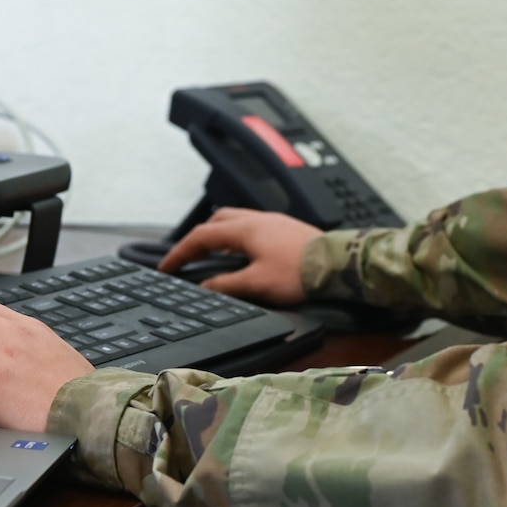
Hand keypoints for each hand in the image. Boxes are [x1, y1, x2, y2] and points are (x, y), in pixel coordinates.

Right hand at [158, 207, 319, 303]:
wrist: (338, 265)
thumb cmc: (301, 273)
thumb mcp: (257, 283)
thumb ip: (226, 284)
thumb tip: (204, 287)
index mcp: (245, 229)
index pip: (201, 236)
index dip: (180, 252)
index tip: (167, 266)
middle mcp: (257, 219)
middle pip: (216, 222)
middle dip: (198, 238)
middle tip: (188, 257)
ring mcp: (273, 221)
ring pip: (235, 221)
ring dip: (218, 235)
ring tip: (212, 256)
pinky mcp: (287, 228)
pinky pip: (252, 226)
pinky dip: (237, 237)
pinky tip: (243, 254)